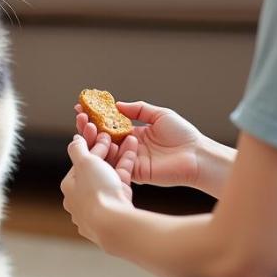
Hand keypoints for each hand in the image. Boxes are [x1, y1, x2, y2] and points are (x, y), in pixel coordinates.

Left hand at [60, 133, 136, 249]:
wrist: (115, 223)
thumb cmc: (96, 192)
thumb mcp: (84, 163)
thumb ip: (78, 149)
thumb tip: (75, 140)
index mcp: (70, 188)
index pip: (80, 162)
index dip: (91, 145)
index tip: (101, 133)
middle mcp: (82, 200)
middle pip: (95, 170)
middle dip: (105, 152)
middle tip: (113, 137)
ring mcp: (100, 207)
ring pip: (110, 177)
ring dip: (118, 157)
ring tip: (127, 141)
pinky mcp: (116, 210)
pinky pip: (121, 185)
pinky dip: (126, 169)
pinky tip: (132, 155)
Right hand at [74, 99, 203, 188]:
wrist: (197, 155)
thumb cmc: (183, 134)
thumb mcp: (159, 115)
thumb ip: (138, 110)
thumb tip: (117, 105)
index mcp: (136, 133)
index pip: (110, 124)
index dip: (96, 116)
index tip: (82, 107)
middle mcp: (130, 146)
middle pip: (104, 138)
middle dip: (90, 127)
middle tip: (79, 117)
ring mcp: (131, 160)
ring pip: (106, 151)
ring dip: (94, 140)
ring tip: (85, 127)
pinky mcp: (134, 172)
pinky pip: (116, 163)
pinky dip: (107, 154)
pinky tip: (100, 142)